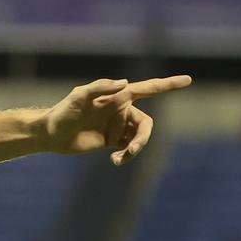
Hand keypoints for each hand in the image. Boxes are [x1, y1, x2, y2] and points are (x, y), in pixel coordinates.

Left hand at [44, 75, 192, 165]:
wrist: (52, 135)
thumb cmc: (63, 112)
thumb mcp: (78, 96)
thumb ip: (100, 87)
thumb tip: (125, 82)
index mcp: (117, 95)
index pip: (147, 88)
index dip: (167, 84)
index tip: (188, 80)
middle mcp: (121, 109)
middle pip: (146, 124)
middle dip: (143, 138)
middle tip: (132, 151)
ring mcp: (118, 125)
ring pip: (140, 138)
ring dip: (135, 149)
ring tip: (119, 158)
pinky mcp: (113, 141)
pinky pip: (130, 148)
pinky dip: (127, 156)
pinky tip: (114, 160)